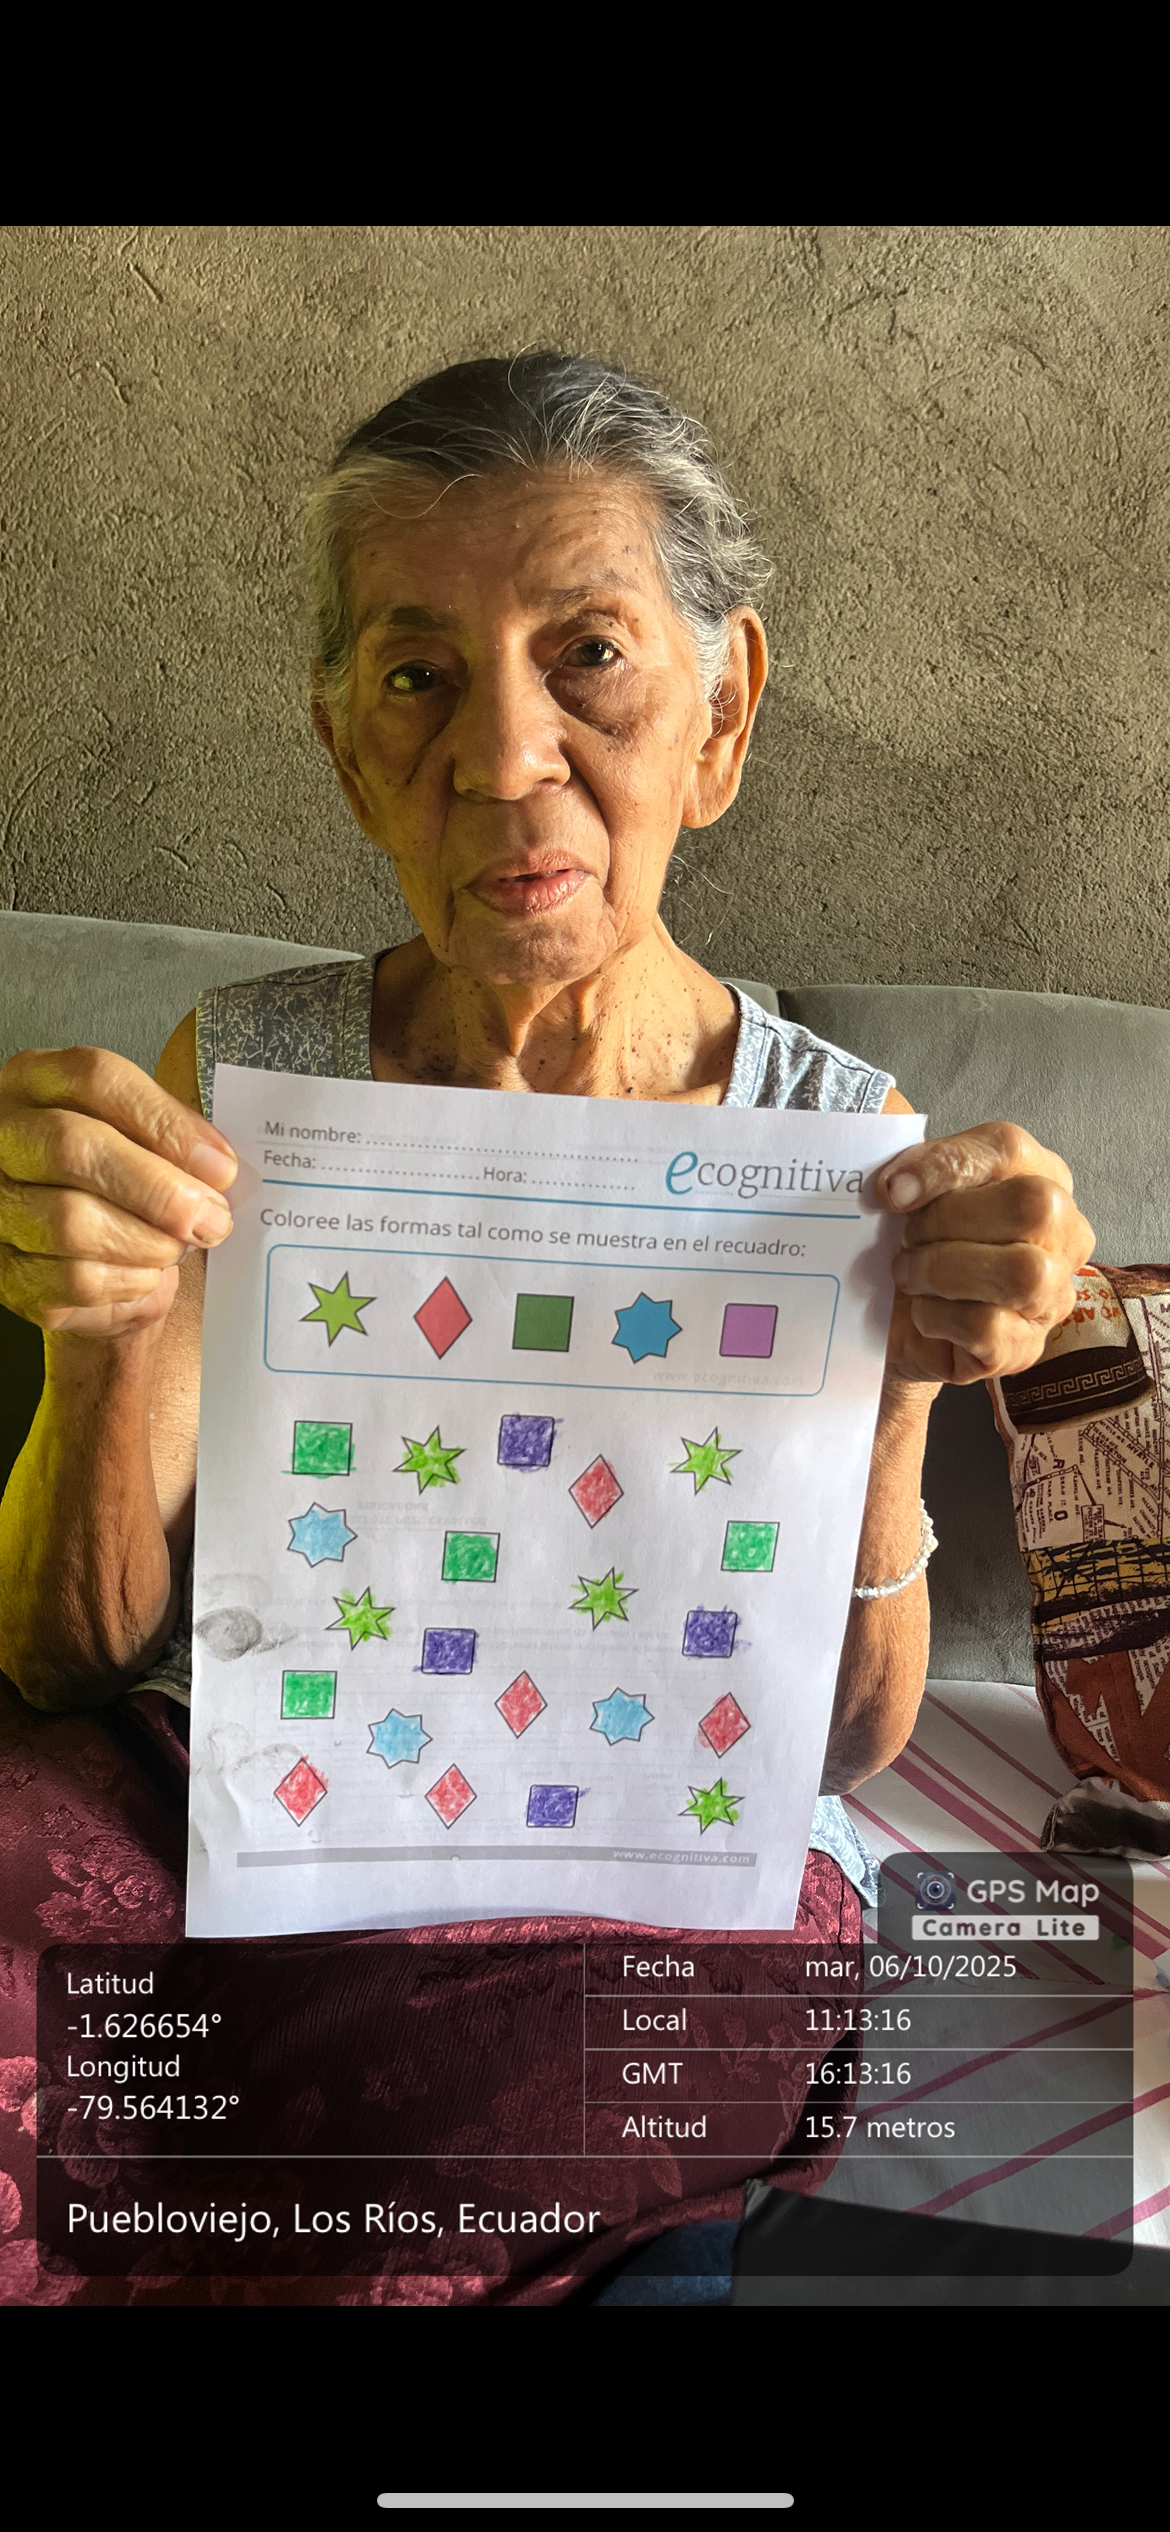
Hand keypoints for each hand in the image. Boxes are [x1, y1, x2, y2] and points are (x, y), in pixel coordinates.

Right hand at [0, 1046, 237, 1338]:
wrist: (82, 1248)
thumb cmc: (115, 1179)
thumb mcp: (140, 1135)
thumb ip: (173, 1136)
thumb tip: (215, 1168)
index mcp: (37, 1082)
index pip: (97, 1079)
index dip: (166, 1124)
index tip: (220, 1167)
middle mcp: (3, 1135)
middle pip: (75, 1148)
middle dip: (159, 1191)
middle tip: (211, 1219)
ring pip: (72, 1223)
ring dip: (147, 1243)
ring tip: (176, 1247)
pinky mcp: (5, 1270)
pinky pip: (73, 1280)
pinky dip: (128, 1281)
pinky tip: (145, 1272)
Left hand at [874, 1121, 1094, 1385]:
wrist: (896, 1322)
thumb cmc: (920, 1243)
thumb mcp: (918, 1189)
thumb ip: (913, 1165)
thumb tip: (897, 1186)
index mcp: (1041, 1177)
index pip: (1009, 1149)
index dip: (947, 1164)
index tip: (892, 1189)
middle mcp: (1063, 1235)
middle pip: (1033, 1206)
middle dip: (949, 1219)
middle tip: (908, 1236)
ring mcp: (1051, 1296)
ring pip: (1021, 1272)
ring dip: (942, 1270)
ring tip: (909, 1272)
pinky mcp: (1023, 1348)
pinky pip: (988, 1327)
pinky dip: (938, 1316)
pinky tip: (923, 1311)